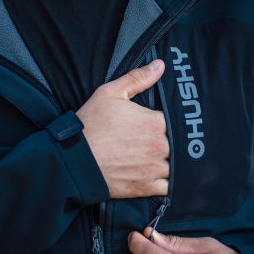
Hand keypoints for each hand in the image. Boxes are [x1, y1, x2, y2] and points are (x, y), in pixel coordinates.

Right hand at [76, 60, 168, 198]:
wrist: (73, 161)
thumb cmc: (90, 125)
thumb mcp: (110, 93)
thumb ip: (138, 78)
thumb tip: (160, 65)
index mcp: (155, 122)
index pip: (178, 120)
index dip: (174, 120)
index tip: (166, 121)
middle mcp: (160, 146)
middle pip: (181, 143)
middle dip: (176, 141)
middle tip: (166, 138)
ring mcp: (155, 169)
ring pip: (179, 165)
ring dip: (175, 161)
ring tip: (166, 156)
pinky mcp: (147, 188)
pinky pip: (170, 187)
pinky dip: (170, 181)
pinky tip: (164, 175)